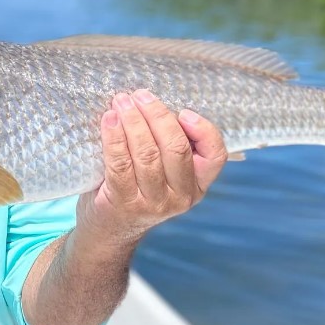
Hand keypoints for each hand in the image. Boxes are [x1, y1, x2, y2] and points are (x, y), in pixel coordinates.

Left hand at [76, 90, 230, 246]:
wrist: (111, 228)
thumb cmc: (139, 187)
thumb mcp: (166, 172)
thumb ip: (169, 144)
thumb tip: (154, 103)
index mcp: (198, 184)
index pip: (215, 156)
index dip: (203, 129)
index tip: (183, 111)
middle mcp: (181, 197)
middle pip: (176, 147)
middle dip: (157, 115)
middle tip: (140, 95)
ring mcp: (153, 203)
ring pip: (147, 153)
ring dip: (133, 121)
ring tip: (121, 101)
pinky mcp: (124, 203)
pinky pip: (120, 163)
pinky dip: (114, 137)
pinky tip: (109, 120)